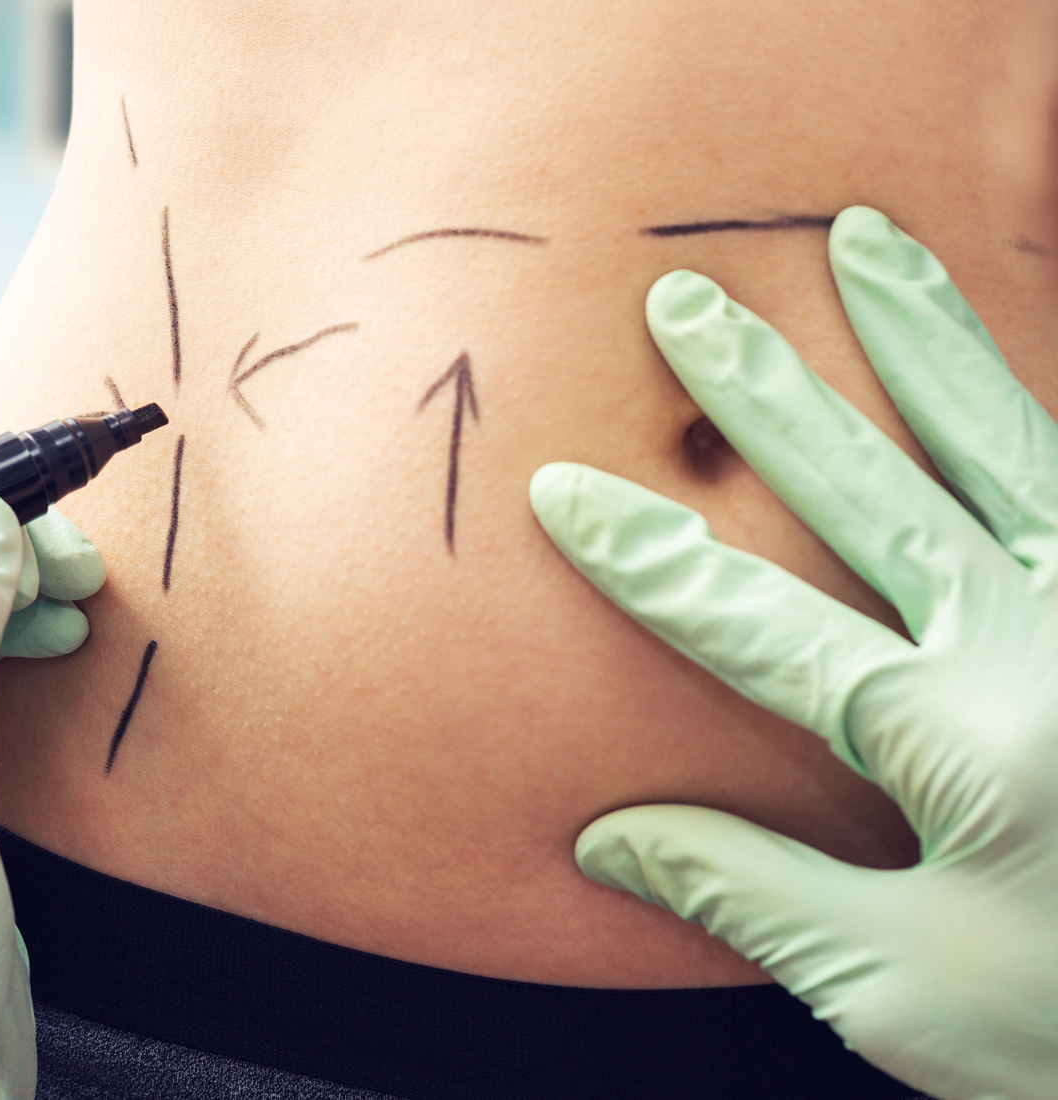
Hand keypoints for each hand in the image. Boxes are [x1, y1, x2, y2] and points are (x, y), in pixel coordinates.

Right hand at [530, 207, 1057, 1099]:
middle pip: (875, 490)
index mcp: (955, 740)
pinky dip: (1039, 407)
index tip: (561, 490)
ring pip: (1006, 443)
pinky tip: (1004, 362)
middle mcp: (1039, 648)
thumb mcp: (900, 990)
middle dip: (765, 392)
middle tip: (687, 300)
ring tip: (863, 242)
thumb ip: (750, 894)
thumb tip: (606, 836)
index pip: (755, 624)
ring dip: (922, 338)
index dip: (645, 557)